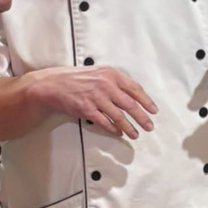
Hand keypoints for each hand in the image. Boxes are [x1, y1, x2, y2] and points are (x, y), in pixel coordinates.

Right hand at [40, 66, 156, 141]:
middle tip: (149, 126)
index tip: (154, 111)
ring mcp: (96, 98)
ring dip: (129, 127)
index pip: (134, 89)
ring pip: (118, 116)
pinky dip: (113, 129)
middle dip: (142, 117)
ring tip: (136, 134)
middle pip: (130, 104)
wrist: (54, 85)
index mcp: (111, 74)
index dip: (146, 101)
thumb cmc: (77, 79)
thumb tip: (133, 96)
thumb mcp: (99, 73)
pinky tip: (119, 132)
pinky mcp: (87, 109)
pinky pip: (104, 122)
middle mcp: (105, 85)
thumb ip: (115, 82)